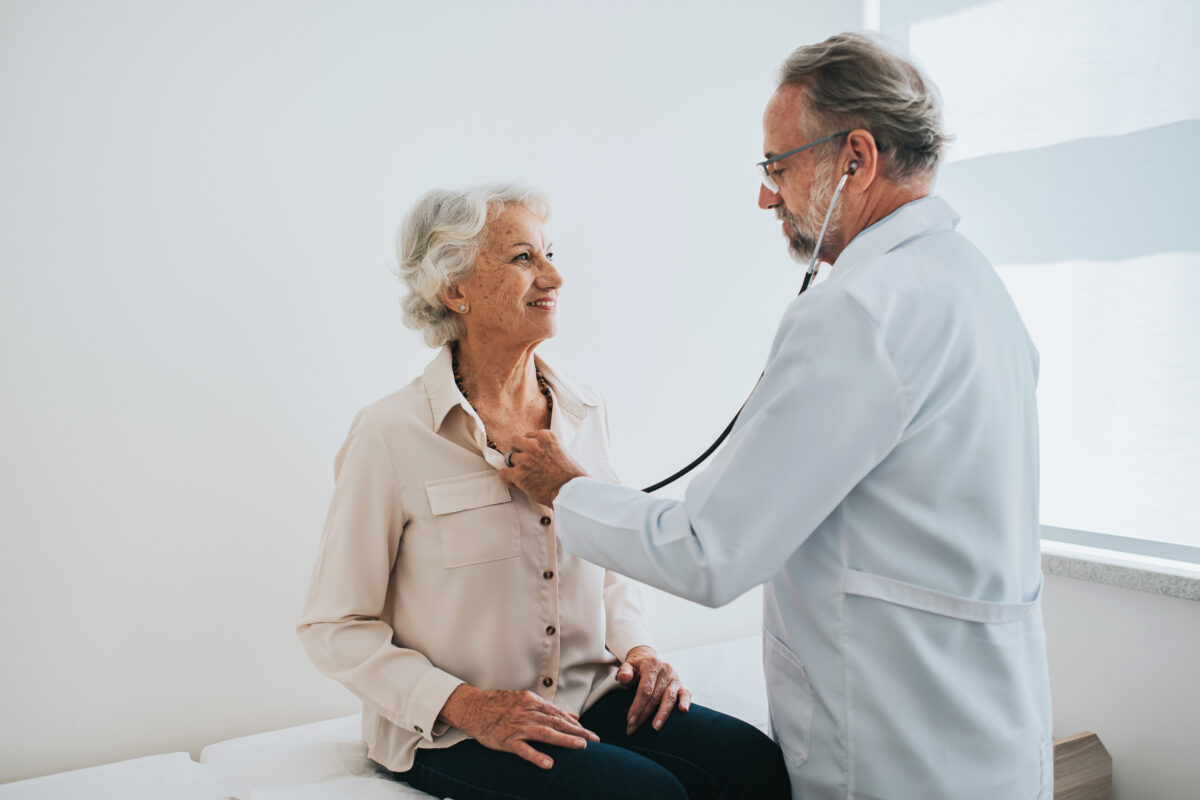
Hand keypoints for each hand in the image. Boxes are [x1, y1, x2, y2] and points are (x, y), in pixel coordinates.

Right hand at [438, 685, 599, 769]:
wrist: (472, 707)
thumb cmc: (499, 705)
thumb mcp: (525, 700)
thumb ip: (549, 709)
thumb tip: (573, 716)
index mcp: (532, 701)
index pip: (559, 714)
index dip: (576, 724)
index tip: (590, 733)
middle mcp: (526, 712)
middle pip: (557, 722)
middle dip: (578, 732)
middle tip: (594, 740)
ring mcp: (516, 727)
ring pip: (545, 733)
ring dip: (564, 740)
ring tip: (580, 747)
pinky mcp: (506, 740)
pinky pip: (523, 749)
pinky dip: (537, 756)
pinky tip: (549, 763)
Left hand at [497, 430, 586, 506]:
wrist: (572, 491)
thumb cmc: (571, 475)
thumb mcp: (562, 451)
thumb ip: (547, 448)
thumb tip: (538, 453)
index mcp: (545, 436)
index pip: (528, 436)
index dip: (528, 447)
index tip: (530, 455)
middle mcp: (533, 445)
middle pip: (514, 442)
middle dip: (518, 452)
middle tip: (523, 462)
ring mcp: (525, 459)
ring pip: (508, 458)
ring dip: (514, 466)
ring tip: (522, 476)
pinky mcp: (519, 474)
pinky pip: (503, 473)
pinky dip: (507, 479)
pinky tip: (516, 483)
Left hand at [618, 645, 690, 734]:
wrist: (648, 661)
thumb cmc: (636, 669)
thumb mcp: (627, 667)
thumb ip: (624, 672)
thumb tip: (624, 677)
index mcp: (651, 664)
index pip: (645, 689)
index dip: (637, 706)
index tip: (630, 721)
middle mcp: (665, 670)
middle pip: (655, 696)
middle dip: (644, 715)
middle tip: (633, 728)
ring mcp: (675, 678)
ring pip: (669, 698)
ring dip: (662, 714)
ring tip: (655, 728)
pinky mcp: (681, 685)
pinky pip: (686, 694)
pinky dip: (685, 702)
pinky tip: (683, 711)